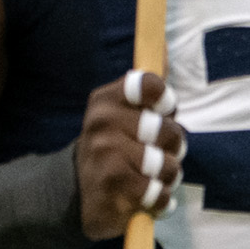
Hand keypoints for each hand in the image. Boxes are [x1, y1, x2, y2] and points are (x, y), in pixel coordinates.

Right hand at [75, 70, 185, 239]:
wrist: (76, 195)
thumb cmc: (112, 148)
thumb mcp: (121, 113)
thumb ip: (146, 86)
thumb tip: (166, 48)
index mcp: (106, 100)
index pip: (149, 84)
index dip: (166, 101)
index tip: (163, 112)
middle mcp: (102, 123)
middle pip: (169, 130)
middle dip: (174, 147)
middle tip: (158, 153)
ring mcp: (106, 154)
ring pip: (168, 164)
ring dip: (167, 177)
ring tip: (150, 177)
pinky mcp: (112, 186)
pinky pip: (159, 191)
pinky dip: (159, 200)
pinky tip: (145, 197)